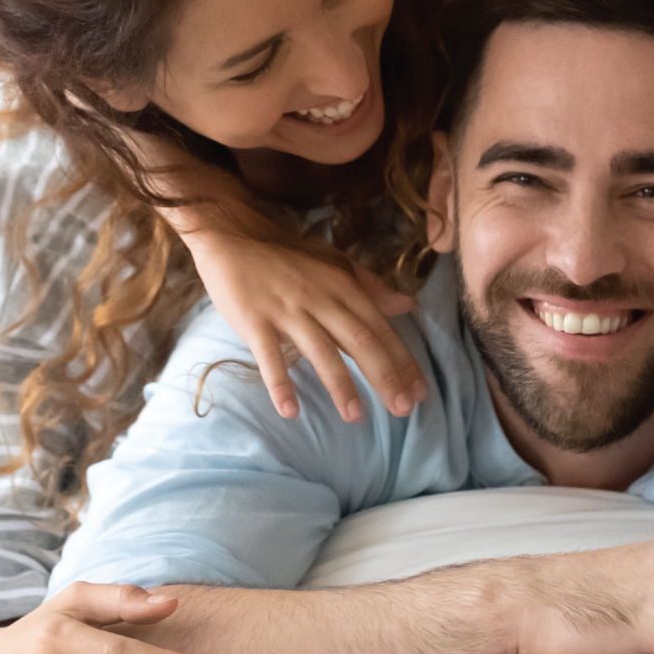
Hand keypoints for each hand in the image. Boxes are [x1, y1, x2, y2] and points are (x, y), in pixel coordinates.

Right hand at [185, 227, 423, 421]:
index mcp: (342, 286)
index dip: (402, 360)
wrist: (233, 236)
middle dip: (384, 375)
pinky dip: (279, 383)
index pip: (380, 328)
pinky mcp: (254, 321)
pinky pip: (268, 356)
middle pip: (359, 340)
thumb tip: (407, 305)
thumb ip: (370, 287)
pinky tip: (290, 411)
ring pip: (320, 350)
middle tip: (403, 410)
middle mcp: (320, 298)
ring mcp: (286, 310)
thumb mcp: (334, 265)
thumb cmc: (287, 256)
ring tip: (356, 416)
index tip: (420, 391)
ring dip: (340, 385)